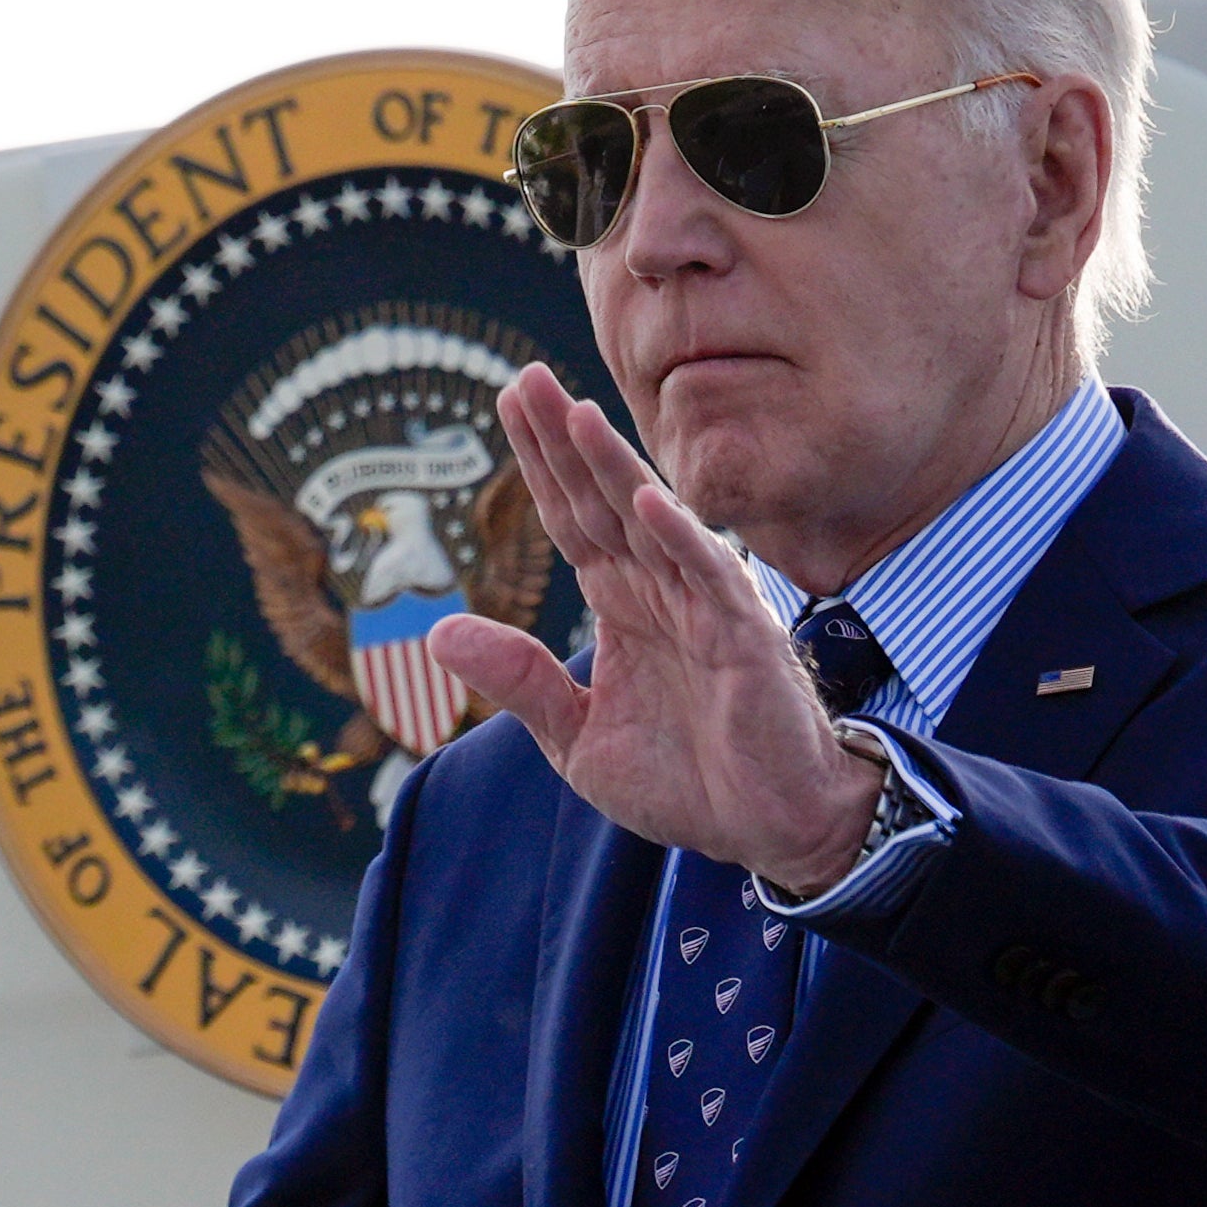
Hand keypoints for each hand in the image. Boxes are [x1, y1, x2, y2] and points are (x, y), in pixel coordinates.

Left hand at [432, 366, 882, 893]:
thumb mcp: (577, 737)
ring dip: (614, 468)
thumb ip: (519, 681)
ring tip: (575, 413)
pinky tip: (647, 498)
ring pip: (651, 523)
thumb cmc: (687, 781)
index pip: (570, 518)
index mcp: (621, 605)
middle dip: (564, 442)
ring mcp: (703, 607)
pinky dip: (680, 537)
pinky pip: (710, 577)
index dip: (539, 464)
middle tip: (524, 377)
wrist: (769, 829)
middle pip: (601, 502)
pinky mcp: (743, 639)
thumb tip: (438, 634)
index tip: (508, 401)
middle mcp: (659, 591)